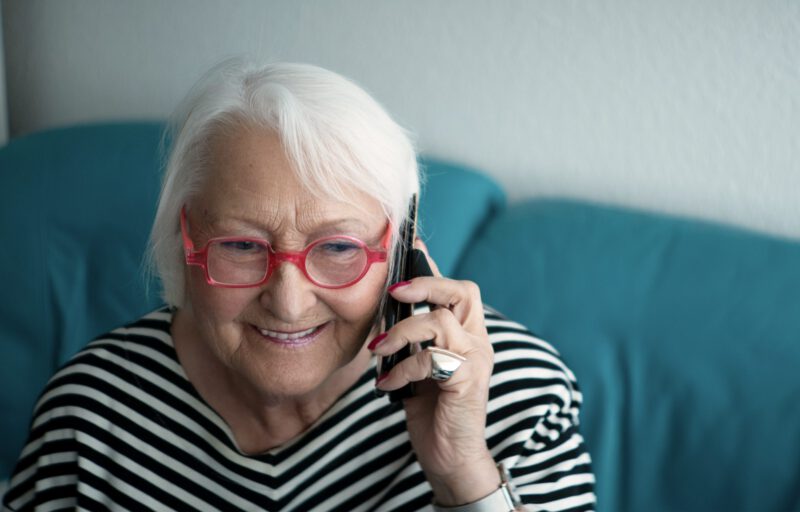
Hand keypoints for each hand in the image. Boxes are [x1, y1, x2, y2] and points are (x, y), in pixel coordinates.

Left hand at [370, 240, 499, 505]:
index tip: (409, 245)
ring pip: (439, 322)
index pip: (458, 289)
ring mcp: (476, 362)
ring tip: (378, 349)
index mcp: (468, 335)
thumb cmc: (431, 411)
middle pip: (462, 292)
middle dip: (425, 284)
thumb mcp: (417, 366)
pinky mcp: (466, 383)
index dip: (432, 267)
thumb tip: (383, 310)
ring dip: (401, 332)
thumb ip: (411, 339)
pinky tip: (388, 385)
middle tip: (394, 293)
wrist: (449, 458)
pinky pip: (430, 360)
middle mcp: (479, 343)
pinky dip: (401, 369)